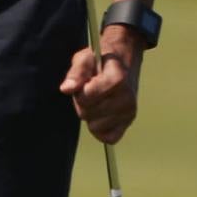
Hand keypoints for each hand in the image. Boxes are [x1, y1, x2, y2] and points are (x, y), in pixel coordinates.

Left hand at [60, 29, 142, 143]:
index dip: (80, 90)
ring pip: (94, 127)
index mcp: (117, 80)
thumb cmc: (100, 59)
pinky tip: (102, 113)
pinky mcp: (128, 123)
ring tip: (99, 99)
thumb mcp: (85, 58)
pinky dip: (100, 129)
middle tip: (92, 89)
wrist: (123, 60)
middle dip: (83, 102)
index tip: (87, 80)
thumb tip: (66, 89)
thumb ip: (76, 73)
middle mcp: (127, 98)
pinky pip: (107, 137)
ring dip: (91, 115)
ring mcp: (129, 113)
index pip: (86, 97)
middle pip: (87, 113)